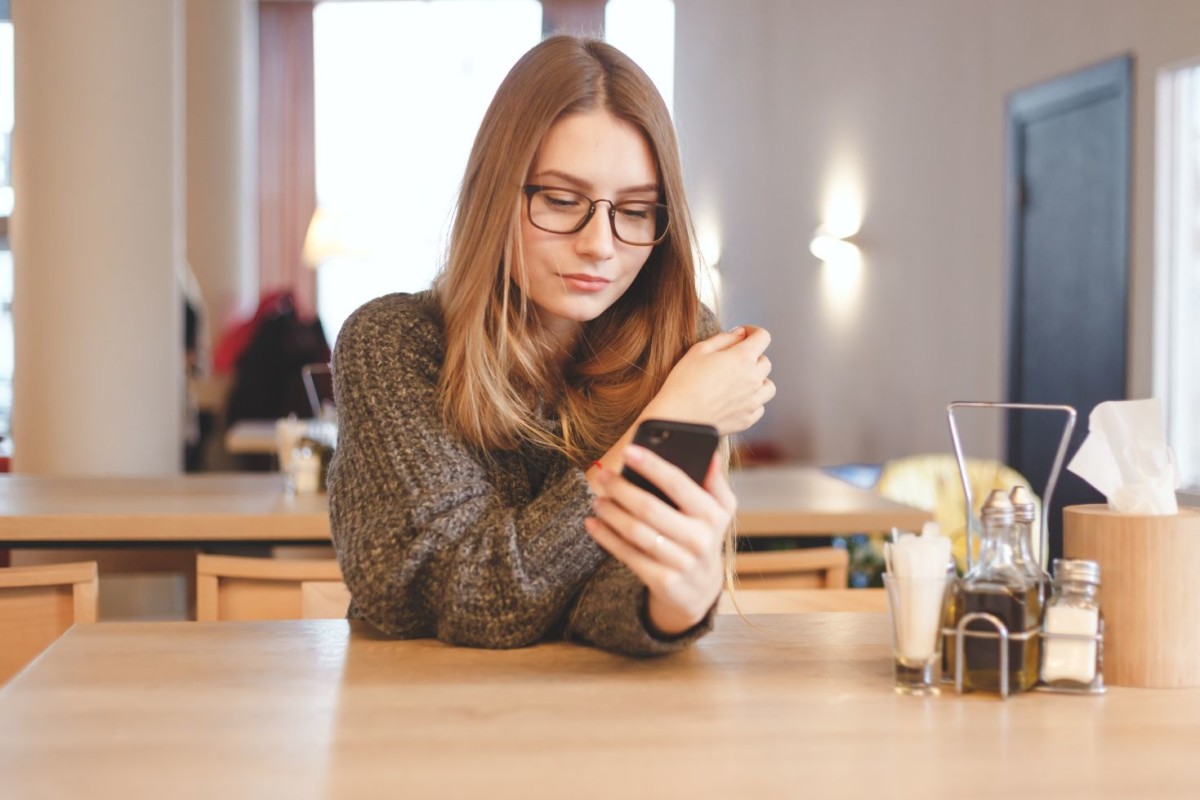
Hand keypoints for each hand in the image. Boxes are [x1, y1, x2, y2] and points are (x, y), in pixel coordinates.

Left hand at [584, 445, 735, 635]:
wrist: (700, 588)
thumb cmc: (702, 536)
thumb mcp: (719, 511)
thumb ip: (714, 481)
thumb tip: (710, 453)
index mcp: (714, 514)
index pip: (678, 483)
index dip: (651, 465)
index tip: (628, 451)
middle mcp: (700, 538)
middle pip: (650, 507)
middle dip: (621, 488)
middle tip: (603, 475)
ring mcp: (682, 562)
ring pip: (636, 532)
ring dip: (611, 513)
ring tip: (598, 500)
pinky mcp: (664, 581)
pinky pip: (628, 555)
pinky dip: (607, 537)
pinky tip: (593, 524)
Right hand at [644, 326, 774, 435]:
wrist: (679, 417)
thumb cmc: (684, 383)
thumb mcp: (699, 350)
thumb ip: (724, 338)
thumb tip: (740, 334)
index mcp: (743, 358)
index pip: (763, 337)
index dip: (753, 332)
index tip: (745, 335)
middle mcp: (753, 379)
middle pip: (765, 361)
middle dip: (752, 356)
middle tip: (734, 360)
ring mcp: (753, 401)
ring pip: (768, 385)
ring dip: (758, 380)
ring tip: (740, 381)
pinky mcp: (748, 419)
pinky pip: (760, 406)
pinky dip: (753, 400)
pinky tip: (737, 399)